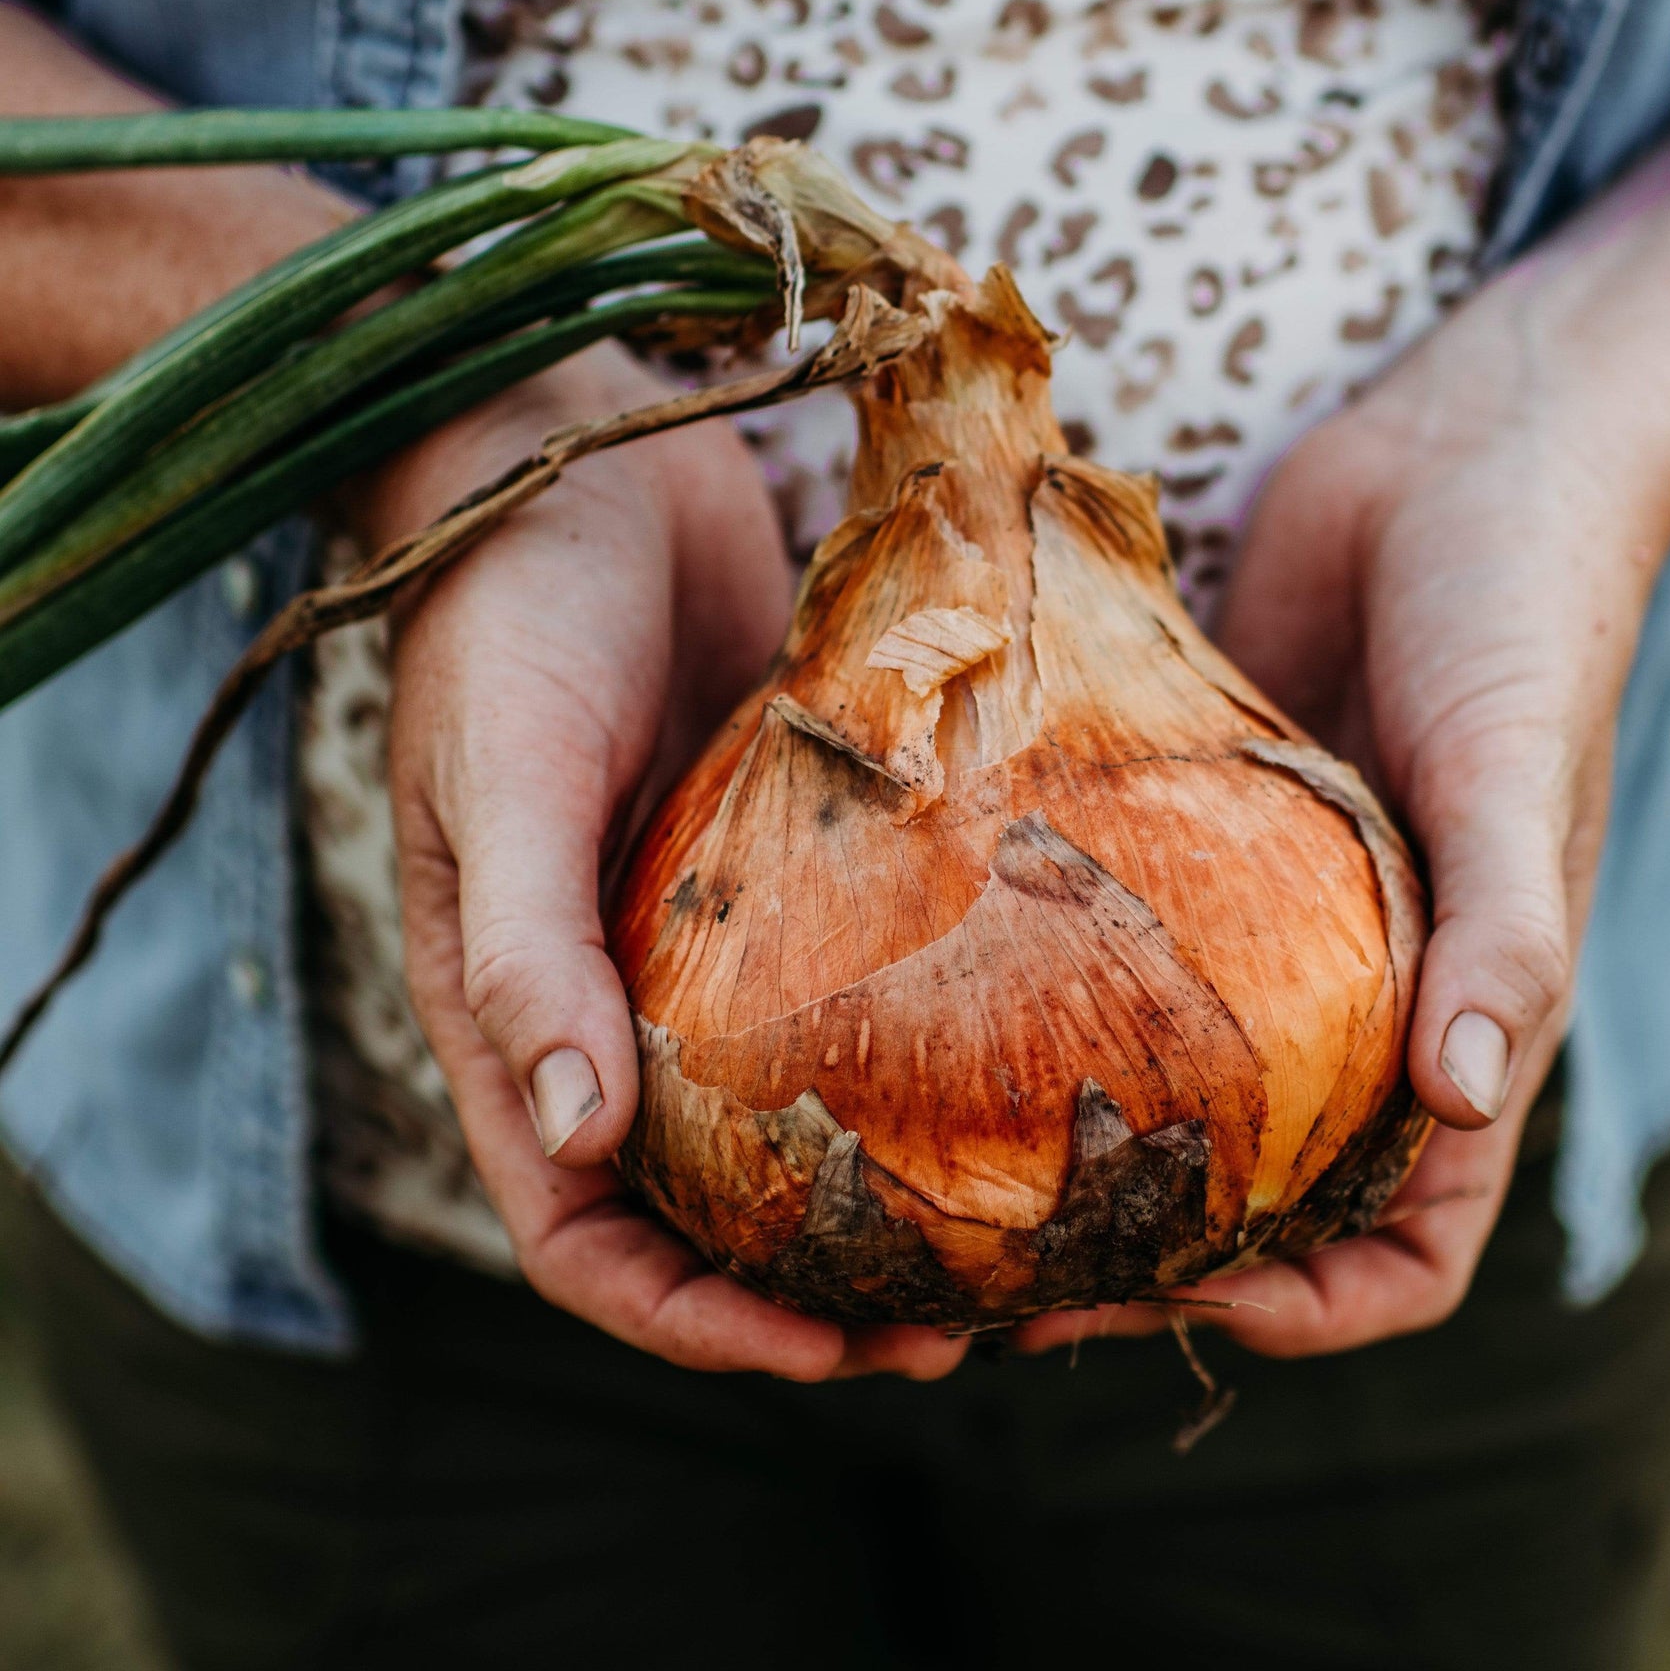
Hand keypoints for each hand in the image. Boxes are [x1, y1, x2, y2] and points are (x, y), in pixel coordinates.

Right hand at [365, 344, 966, 1381]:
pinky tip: (1031, 1049)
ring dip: (883, 1187)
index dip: (688, 1321)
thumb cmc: (511, 605)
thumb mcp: (503, 769)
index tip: (823, 1355)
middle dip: (813, 1288)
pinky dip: (923, 1043)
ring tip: (1017, 1226)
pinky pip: (855, 981)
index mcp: (517, 1008)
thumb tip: (575, 1138)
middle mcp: (615, 992)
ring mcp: (708, 929)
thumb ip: (522, 946)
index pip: (584, 1228)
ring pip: (794, 1110)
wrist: (574, 449)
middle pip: (707, 1202)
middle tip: (962, 1323)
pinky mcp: (789, 852)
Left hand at [1018, 10, 1669, 1362]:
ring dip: (1074, 1135)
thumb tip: (1464, 1097)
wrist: (1470, 442)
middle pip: (1257, 1191)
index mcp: (1455, 1017)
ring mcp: (1266, 909)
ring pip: (1169, 1075)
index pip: (1410, 1242)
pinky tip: (932, 980)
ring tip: (938, 1160)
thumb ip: (1505, 929)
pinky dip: (1044, 977)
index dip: (1316, 1304)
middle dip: (1148, 1252)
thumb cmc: (1529, 609)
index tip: (1191, 1298)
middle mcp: (1355, 990)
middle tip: (998, 1264)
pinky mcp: (1194, 816)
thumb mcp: (1519, 770)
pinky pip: (1112, 930)